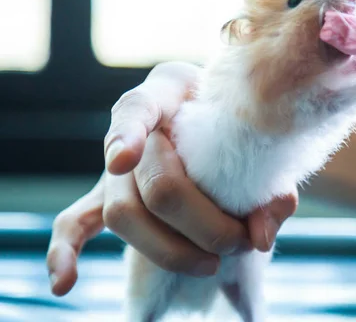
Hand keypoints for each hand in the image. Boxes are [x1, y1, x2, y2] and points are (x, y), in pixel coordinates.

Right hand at [46, 62, 297, 295]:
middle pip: (150, 182)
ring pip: (122, 212)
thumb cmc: (240, 125)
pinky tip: (64, 283)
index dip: (129, 133)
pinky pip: (75, 221)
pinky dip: (66, 251)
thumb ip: (270, 188)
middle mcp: (136, 128)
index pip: (138, 106)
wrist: (221, 117)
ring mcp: (118, 165)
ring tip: (210, 266)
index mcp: (169, 92)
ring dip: (166, 249)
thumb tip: (261, 238)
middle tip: (238, 243)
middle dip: (199, 224)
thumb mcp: (262, 141)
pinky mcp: (110, 196)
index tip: (124, 159)